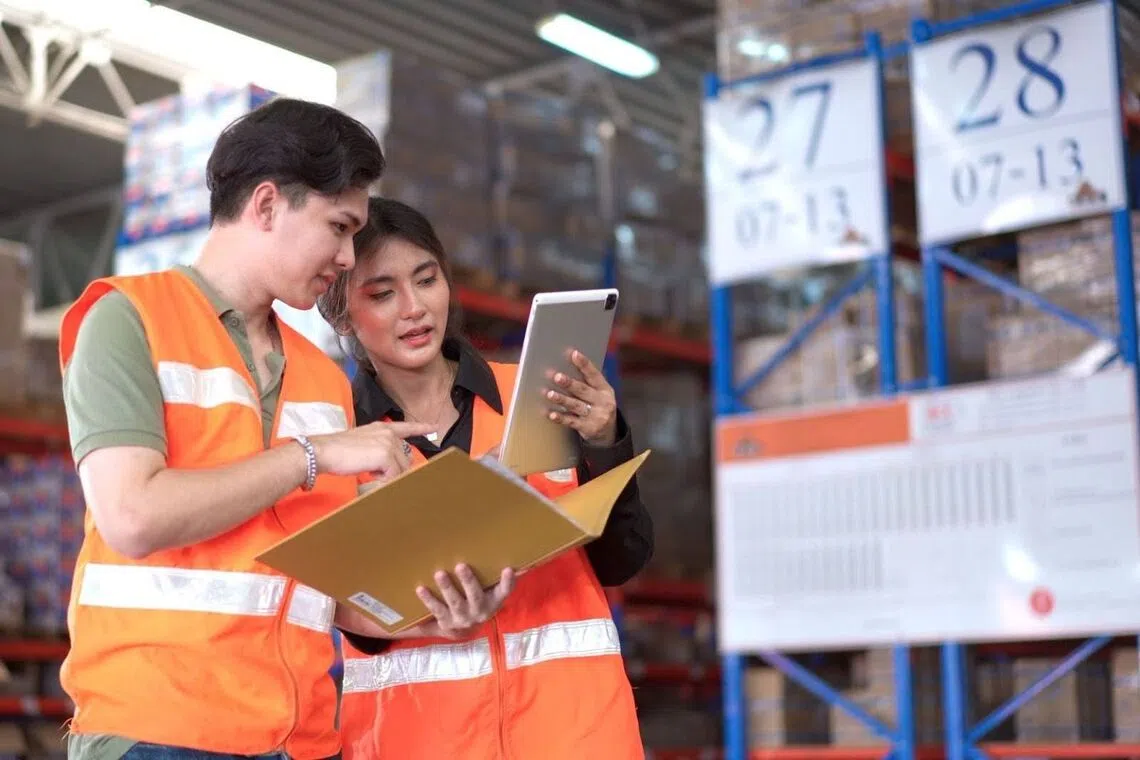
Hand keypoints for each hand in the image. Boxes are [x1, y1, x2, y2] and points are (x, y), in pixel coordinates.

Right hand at [310, 421, 432, 479]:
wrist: (324, 451)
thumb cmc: (337, 450)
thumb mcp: (362, 445)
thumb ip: (378, 450)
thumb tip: (389, 466)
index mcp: (381, 428)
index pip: (406, 427)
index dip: (420, 428)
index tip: (433, 426)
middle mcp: (388, 434)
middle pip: (405, 459)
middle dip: (394, 470)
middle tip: (374, 472)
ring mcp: (388, 444)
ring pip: (400, 469)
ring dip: (387, 476)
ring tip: (369, 472)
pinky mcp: (385, 455)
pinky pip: (393, 475)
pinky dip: (384, 480)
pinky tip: (370, 475)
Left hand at [409, 564, 514, 639]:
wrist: (463, 633)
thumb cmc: (480, 602)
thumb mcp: (494, 595)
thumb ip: (505, 582)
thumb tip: (524, 566)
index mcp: (494, 602)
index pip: (504, 591)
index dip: (508, 581)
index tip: (508, 569)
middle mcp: (479, 611)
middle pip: (475, 596)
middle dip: (468, 581)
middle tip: (460, 565)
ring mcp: (462, 618)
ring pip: (455, 603)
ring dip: (447, 588)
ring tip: (439, 574)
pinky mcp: (446, 622)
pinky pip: (437, 610)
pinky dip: (429, 600)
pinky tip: (421, 589)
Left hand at [545, 349, 617, 445]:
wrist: (608, 432)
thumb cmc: (598, 406)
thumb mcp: (600, 393)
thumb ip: (587, 382)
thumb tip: (567, 365)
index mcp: (605, 389)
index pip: (594, 374)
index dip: (584, 364)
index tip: (574, 354)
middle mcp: (602, 402)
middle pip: (583, 390)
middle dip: (569, 383)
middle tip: (556, 376)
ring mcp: (595, 416)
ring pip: (576, 406)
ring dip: (562, 399)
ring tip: (550, 394)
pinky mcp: (587, 428)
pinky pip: (571, 422)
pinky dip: (561, 418)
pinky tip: (551, 414)